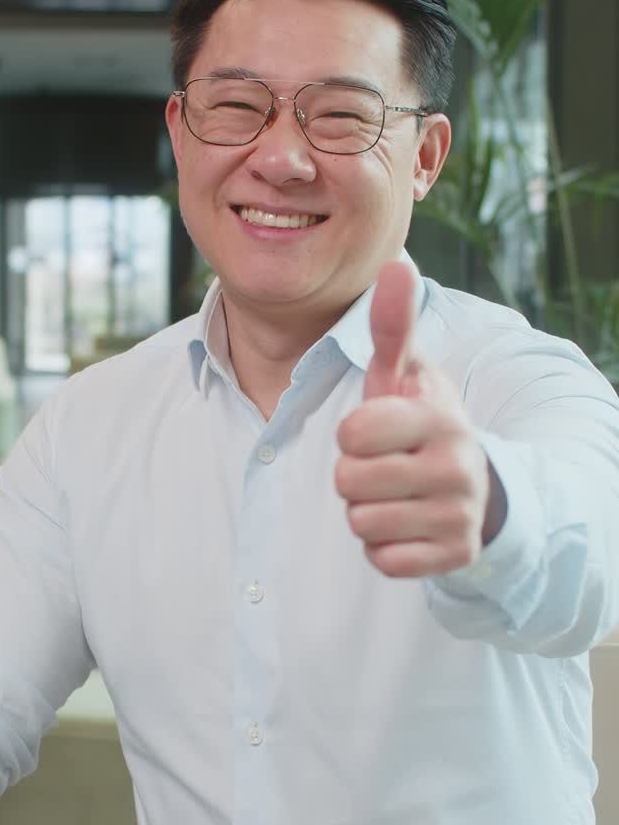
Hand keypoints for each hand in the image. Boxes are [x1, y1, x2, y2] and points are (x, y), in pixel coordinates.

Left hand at [335, 260, 502, 577]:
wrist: (476, 486)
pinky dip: (384, 547)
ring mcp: (458, 515)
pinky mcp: (454, 556)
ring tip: (395, 495)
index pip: (354, 433)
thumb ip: (393, 327)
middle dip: (353, 477)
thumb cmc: (418, 423)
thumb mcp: (406, 377)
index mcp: (440, 417)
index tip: (374, 431)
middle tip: (384, 467)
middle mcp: (456, 466)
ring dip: (367, 512)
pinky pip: (383, 560)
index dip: (351, 434)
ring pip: (362, 523)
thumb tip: (397, 263)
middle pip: (348, 482)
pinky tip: (407, 525)